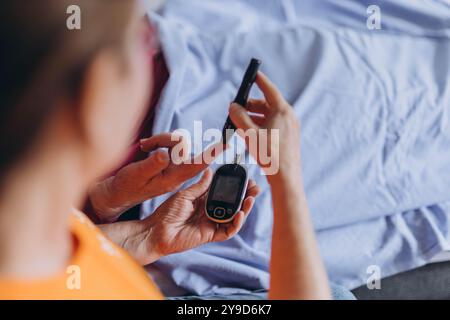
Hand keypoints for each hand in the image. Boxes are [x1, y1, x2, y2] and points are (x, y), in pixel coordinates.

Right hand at [89, 133, 225, 222]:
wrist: (117, 193)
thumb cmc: (125, 186)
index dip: (211, 154)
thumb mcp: (137, 175)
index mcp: (173, 178)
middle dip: (167, 140)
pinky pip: (168, 145)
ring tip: (143, 146)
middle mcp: (177, 173)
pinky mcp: (167, 162)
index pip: (197, 165)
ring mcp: (172, 167)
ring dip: (160, 140)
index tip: (225, 144)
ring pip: (176, 143)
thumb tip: (165, 154)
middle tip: (147, 144)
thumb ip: (153, 164)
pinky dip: (157, 142)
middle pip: (184, 147)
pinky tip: (145, 147)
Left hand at [101, 169, 260, 264]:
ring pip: (234, 217)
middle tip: (255, 187)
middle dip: (245, 195)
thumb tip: (210, 171)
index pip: (224, 191)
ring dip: (245, 208)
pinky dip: (236, 223)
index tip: (245, 177)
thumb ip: (200, 186)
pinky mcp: (210, 235)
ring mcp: (212, 224)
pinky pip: (228, 230)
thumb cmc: (167, 212)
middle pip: (233, 204)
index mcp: (204, 200)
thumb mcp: (185, 195)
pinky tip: (240, 213)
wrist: (156, 231)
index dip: (236, 185)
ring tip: (251, 197)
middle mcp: (211, 211)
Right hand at [228, 71, 300, 184]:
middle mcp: (288, 116)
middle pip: (266, 104)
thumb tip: (233, 106)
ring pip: (268, 116)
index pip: (269, 89)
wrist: (286, 178)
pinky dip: (259, 126)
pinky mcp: (288, 137)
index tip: (252, 74)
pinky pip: (272, 126)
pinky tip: (248, 133)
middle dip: (250, 105)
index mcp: (282, 111)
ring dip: (253, 117)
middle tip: (236, 108)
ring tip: (238, 123)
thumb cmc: (270, 155)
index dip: (259, 80)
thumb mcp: (249, 134)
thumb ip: (239, 117)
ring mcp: (289, 127)